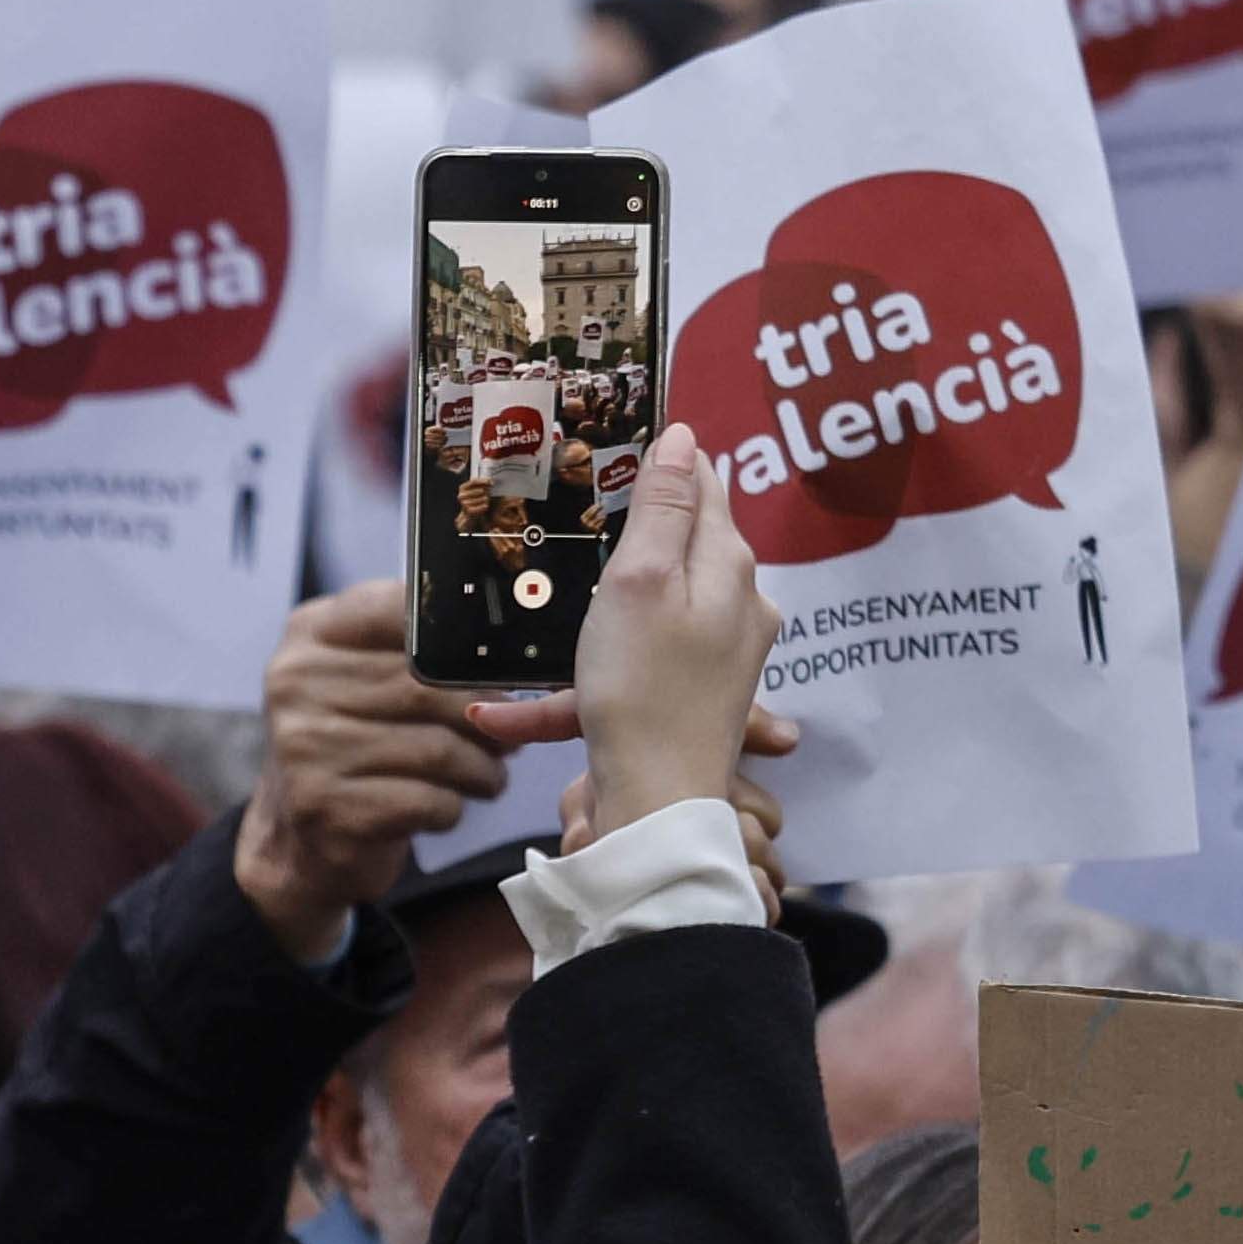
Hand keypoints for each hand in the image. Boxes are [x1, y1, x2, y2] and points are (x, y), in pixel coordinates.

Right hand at [233, 584, 515, 961]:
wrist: (304, 838)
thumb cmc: (357, 745)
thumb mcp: (368, 679)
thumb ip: (421, 648)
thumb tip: (511, 645)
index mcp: (311, 634)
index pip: (403, 611)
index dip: (469, 644)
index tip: (505, 668)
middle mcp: (295, 683)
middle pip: (428, 688)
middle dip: (489, 717)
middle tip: (511, 737)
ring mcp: (302, 747)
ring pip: (437, 748)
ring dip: (482, 768)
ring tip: (490, 774)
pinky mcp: (322, 806)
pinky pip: (426, 800)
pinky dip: (454, 806)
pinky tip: (450, 805)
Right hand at [566, 430, 773, 830]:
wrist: (657, 806)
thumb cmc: (645, 689)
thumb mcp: (642, 580)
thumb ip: (663, 508)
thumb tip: (685, 437)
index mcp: (728, 566)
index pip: (704, 487)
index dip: (664, 461)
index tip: (617, 447)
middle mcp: (737, 606)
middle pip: (678, 546)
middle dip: (623, 537)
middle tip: (568, 523)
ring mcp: (718, 655)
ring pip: (642, 614)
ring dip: (585, 621)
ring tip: (532, 617)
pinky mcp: (692, 697)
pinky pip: (626, 674)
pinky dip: (572, 689)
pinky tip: (505, 711)